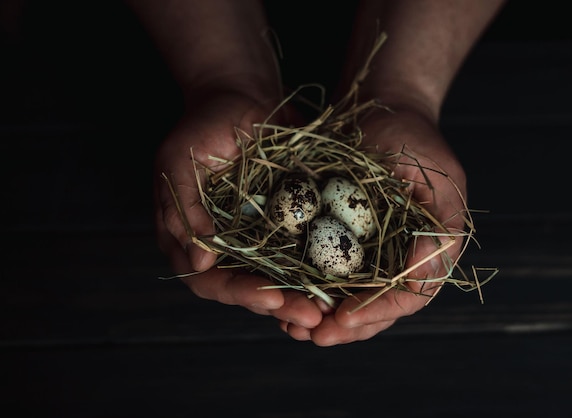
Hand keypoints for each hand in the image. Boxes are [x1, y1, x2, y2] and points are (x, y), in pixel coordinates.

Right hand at [154, 90, 323, 328]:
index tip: (273, 299)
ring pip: (276, 277)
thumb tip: (199, 264)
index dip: (240, 293)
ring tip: (331, 309)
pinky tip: (341, 280)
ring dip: (302, 295)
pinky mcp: (283, 221)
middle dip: (279, 304)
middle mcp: (223, 245)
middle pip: (247, 288)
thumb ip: (183, 210)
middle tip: (312, 317)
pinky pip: (299, 249)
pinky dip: (317, 267)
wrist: (239, 95)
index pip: (210, 280)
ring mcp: (253, 235)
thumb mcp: (180, 161)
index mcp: (190, 237)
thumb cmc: (202, 125)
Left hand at [280, 103, 467, 345]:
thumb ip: (439, 226)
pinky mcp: (347, 239)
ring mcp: (376, 250)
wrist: (382, 109)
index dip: (377, 310)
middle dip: (347, 327)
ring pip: (353, 298)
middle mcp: (405, 256)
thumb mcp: (434, 173)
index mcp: (434, 247)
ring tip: (293, 328)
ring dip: (325, 318)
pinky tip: (286, 299)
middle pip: (380, 307)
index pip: (411, 295)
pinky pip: (330, 273)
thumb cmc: (411, 135)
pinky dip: (311, 290)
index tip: (342, 319)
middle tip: (313, 336)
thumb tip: (421, 276)